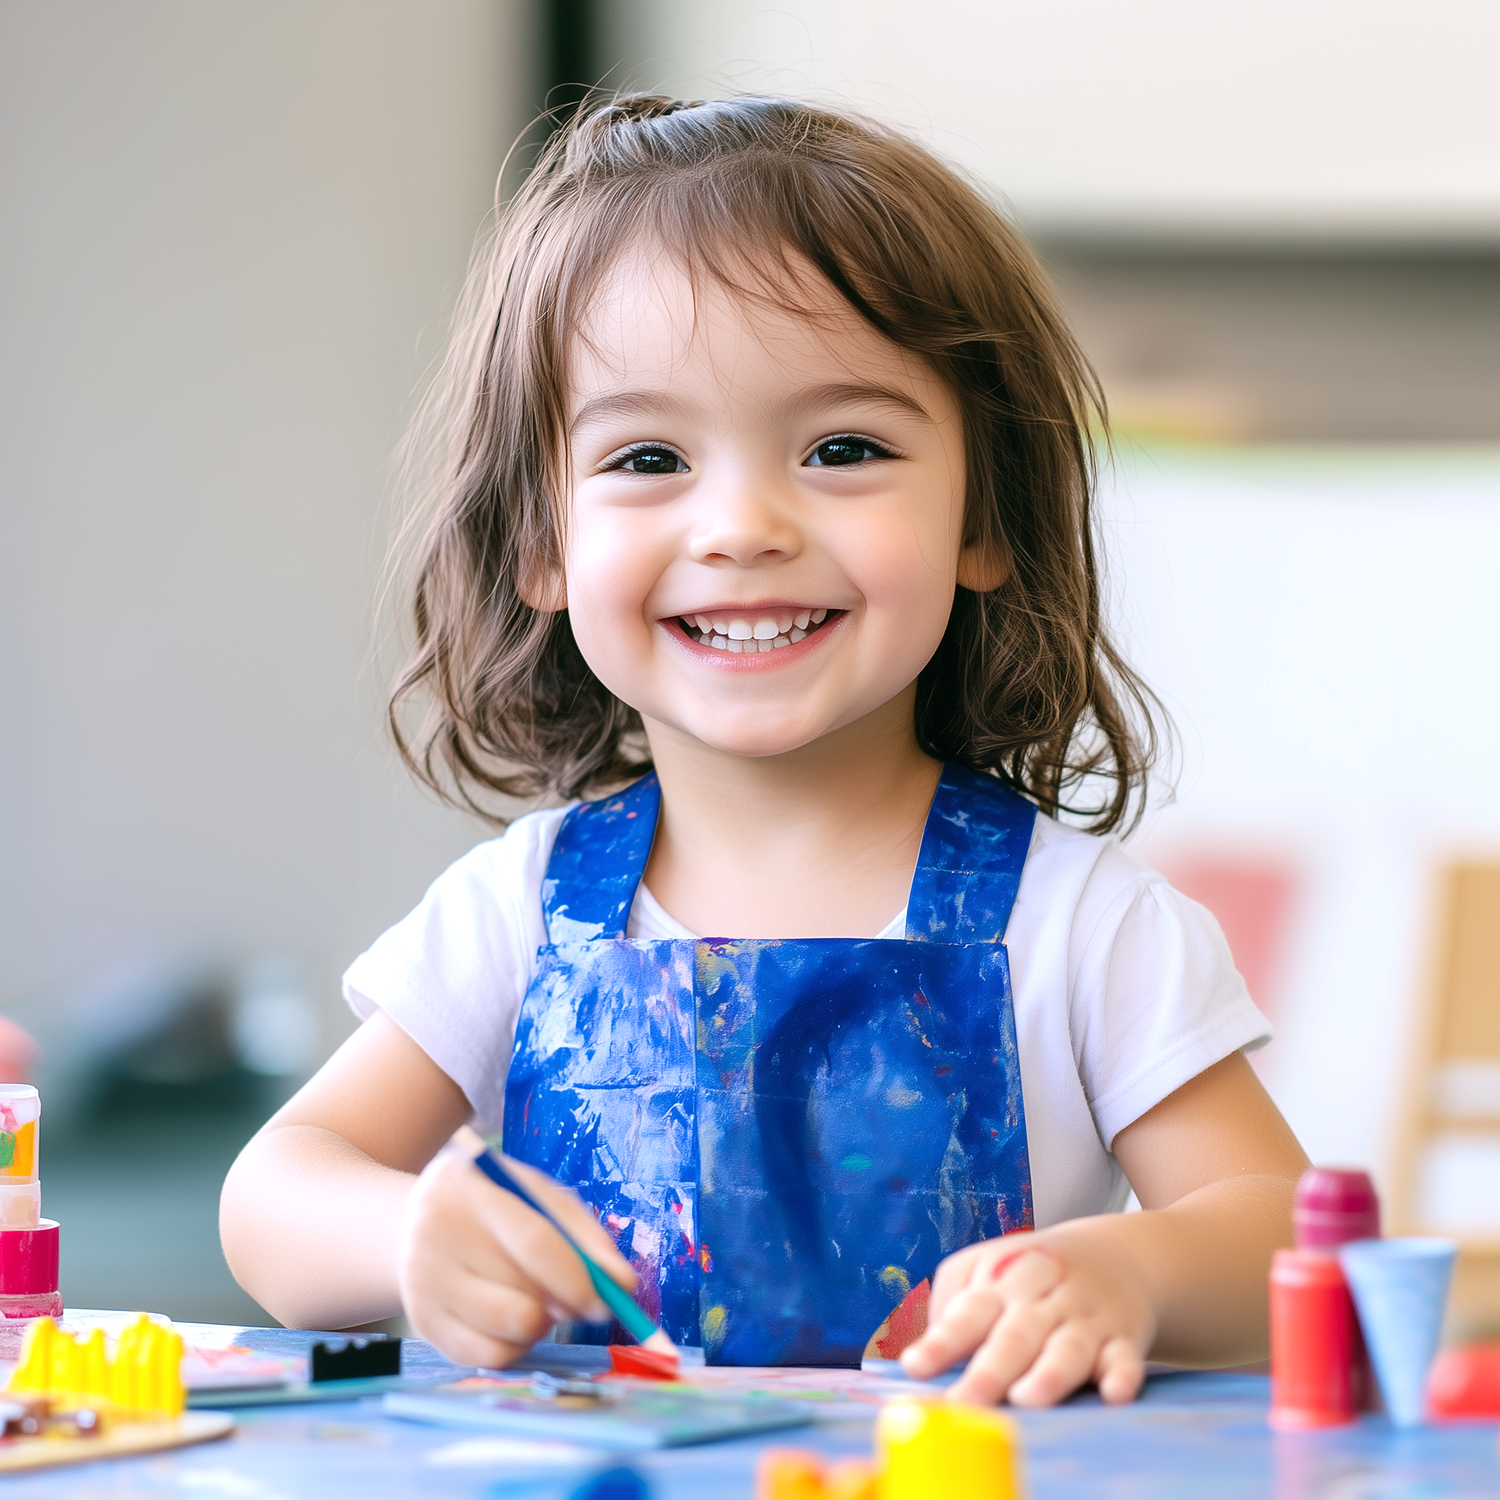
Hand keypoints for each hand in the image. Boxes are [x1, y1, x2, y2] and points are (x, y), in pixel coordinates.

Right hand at [397, 1144, 636, 1368]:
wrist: (420, 1218)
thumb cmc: (497, 1205)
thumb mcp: (537, 1194)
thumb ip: (582, 1233)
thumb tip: (622, 1284)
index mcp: (472, 1184)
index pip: (535, 1243)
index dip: (578, 1279)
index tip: (607, 1301)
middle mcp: (436, 1231)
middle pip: (522, 1294)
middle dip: (565, 1307)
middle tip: (579, 1303)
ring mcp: (423, 1279)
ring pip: (507, 1329)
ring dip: (541, 1326)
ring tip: (539, 1303)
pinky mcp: (421, 1319)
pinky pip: (488, 1356)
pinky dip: (515, 1346)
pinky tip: (512, 1322)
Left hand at [900, 1226, 1154, 1405]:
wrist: (1115, 1254)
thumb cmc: (1031, 1274)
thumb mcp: (985, 1270)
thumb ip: (950, 1306)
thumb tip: (924, 1359)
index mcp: (1000, 1280)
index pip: (967, 1312)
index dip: (941, 1341)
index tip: (914, 1366)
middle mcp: (1041, 1299)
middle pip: (1014, 1336)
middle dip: (990, 1370)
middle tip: (965, 1402)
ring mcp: (1083, 1317)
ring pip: (1067, 1348)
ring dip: (1049, 1373)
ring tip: (1028, 1399)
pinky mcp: (1123, 1337)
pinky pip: (1125, 1358)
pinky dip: (1122, 1375)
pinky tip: (1115, 1393)